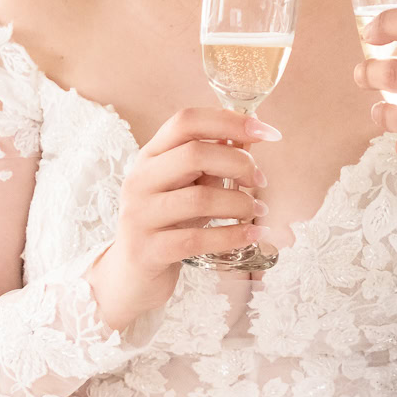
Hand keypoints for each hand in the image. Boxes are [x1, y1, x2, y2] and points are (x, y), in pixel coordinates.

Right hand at [85, 106, 274, 331]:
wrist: (130, 276)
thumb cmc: (169, 224)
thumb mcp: (189, 187)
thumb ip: (213, 163)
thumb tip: (250, 137)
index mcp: (150, 156)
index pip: (186, 121)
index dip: (229, 121)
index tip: (266, 132)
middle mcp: (140, 180)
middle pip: (194, 154)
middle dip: (238, 164)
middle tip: (259, 180)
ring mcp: (140, 216)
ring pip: (200, 198)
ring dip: (240, 204)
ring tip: (255, 211)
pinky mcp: (147, 251)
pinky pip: (197, 240)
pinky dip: (233, 236)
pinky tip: (253, 235)